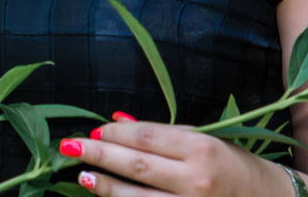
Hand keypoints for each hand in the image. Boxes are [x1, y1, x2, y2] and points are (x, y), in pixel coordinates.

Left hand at [58, 115, 292, 196]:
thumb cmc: (237, 167)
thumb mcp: (205, 141)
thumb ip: (162, 135)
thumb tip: (117, 121)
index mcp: (201, 149)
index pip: (145, 137)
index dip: (115, 134)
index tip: (93, 130)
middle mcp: (196, 180)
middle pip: (135, 165)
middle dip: (98, 155)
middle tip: (69, 146)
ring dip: (104, 186)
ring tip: (82, 175)